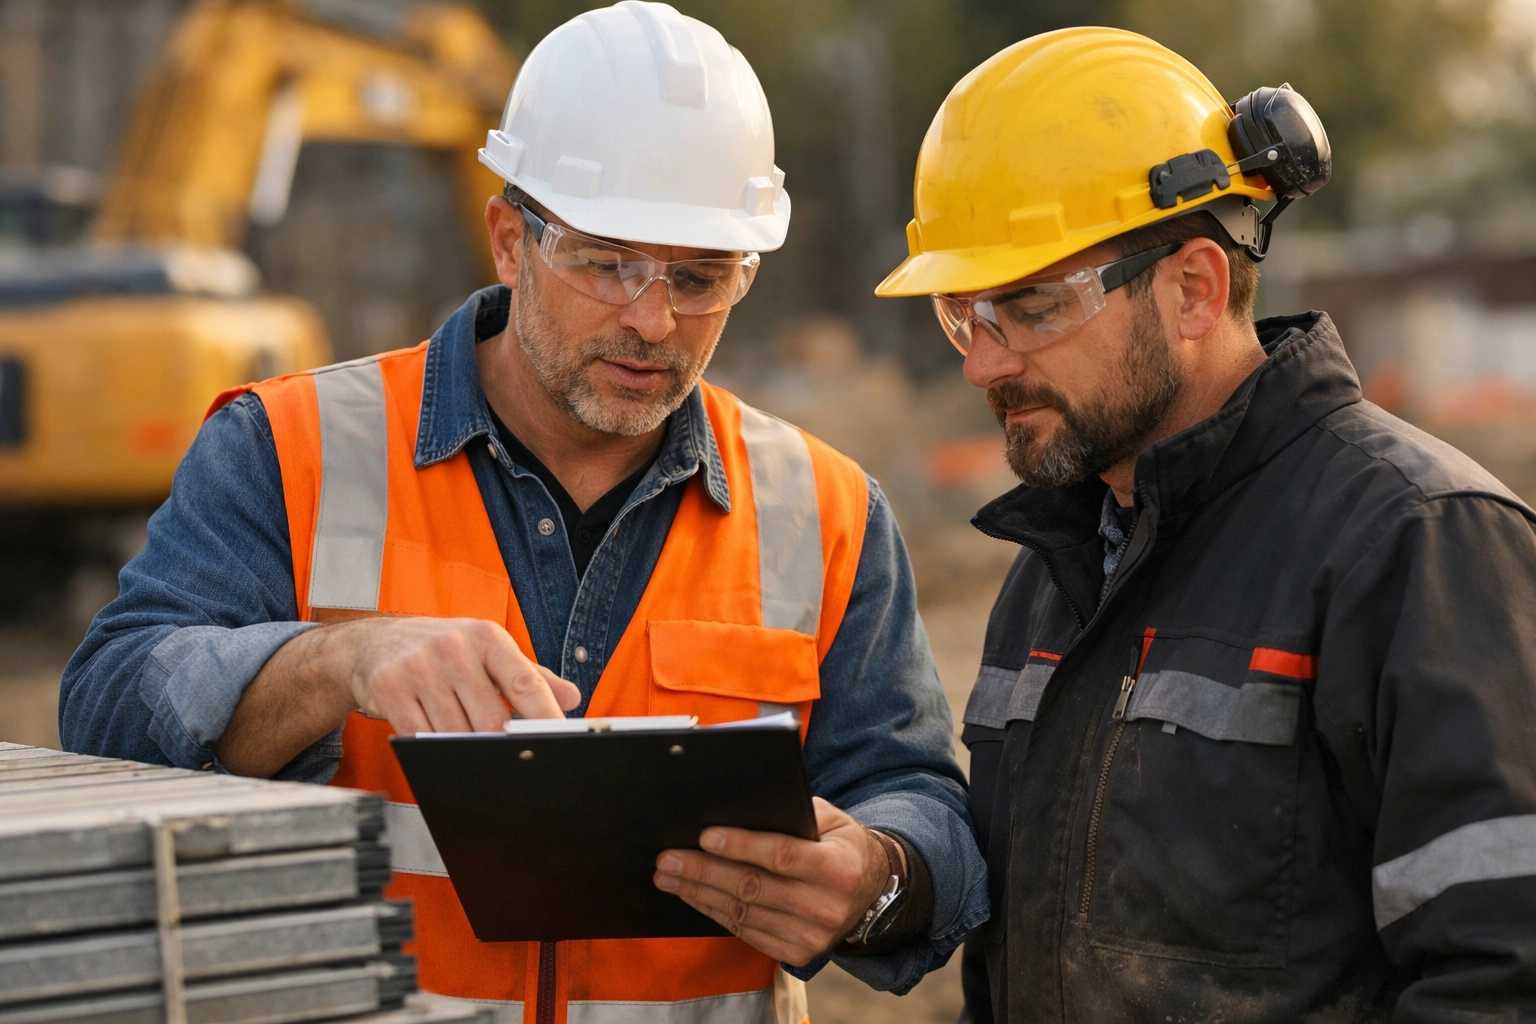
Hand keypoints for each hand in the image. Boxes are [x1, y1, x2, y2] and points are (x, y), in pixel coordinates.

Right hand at [341, 617, 580, 734]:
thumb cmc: (442, 649)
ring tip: (464, 740)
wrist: (375, 642)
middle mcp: (453, 647)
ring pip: (455, 733)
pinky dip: (433, 747)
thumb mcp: (489, 651)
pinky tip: (435, 739)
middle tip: (505, 755)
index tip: (560, 740)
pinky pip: (420, 736)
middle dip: (500, 742)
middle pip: (490, 718)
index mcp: (487, 637)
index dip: (546, 716)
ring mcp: (419, 667)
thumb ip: (530, 677)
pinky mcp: (389, 688)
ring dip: (464, 746)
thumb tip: (571, 699)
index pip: (526, 682)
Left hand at [653, 797, 888, 965]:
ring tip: (669, 876)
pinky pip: (746, 932)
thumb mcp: (833, 821)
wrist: (872, 894)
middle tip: (668, 858)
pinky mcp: (797, 953)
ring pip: (744, 912)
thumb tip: (740, 808)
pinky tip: (694, 896)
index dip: (742, 846)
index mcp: (840, 868)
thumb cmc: (843, 846)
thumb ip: (795, 813)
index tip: (705, 835)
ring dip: (700, 893)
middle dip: (705, 871)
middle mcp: (826, 907)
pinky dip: (714, 913)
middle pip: (754, 887)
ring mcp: (811, 936)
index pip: (783, 856)